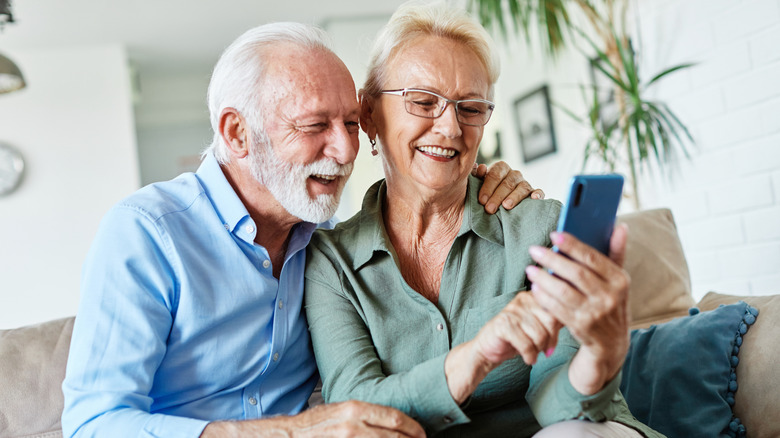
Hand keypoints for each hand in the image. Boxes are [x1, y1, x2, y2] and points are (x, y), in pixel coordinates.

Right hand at [201, 400, 424, 437]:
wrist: (288, 437)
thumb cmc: (313, 426)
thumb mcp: (340, 411)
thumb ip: (364, 415)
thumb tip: (390, 425)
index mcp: (355, 409)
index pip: (395, 418)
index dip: (414, 429)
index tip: (422, 435)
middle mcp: (355, 425)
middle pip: (395, 436)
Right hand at [444, 292, 560, 403]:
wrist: (488, 348)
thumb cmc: (516, 337)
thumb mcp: (538, 326)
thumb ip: (553, 319)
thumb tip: (576, 318)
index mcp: (533, 296)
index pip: (557, 308)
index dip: (559, 329)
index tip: (553, 343)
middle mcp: (522, 299)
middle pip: (551, 321)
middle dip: (551, 340)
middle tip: (546, 351)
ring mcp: (511, 311)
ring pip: (539, 334)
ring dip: (539, 350)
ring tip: (534, 354)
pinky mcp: (503, 325)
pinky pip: (526, 344)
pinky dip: (529, 355)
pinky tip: (528, 359)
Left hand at [471, 161, 544, 213]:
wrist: (498, 203)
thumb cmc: (487, 192)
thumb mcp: (479, 183)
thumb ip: (478, 176)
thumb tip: (480, 168)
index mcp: (500, 168)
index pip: (495, 174)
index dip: (488, 187)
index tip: (481, 200)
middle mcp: (514, 174)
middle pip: (507, 183)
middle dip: (497, 196)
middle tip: (489, 209)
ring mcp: (525, 183)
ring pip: (522, 187)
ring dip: (514, 197)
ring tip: (506, 206)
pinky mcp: (534, 193)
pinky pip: (539, 192)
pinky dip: (538, 194)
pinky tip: (534, 199)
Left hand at [524, 224, 630, 395]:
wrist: (612, 342)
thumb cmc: (611, 301)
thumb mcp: (618, 280)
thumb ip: (616, 252)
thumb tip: (620, 226)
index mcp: (620, 280)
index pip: (593, 258)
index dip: (572, 245)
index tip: (554, 234)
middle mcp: (610, 296)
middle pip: (576, 273)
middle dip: (552, 259)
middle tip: (534, 249)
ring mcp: (595, 313)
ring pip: (563, 291)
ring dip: (543, 278)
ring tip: (530, 269)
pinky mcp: (581, 326)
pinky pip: (557, 308)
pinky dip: (544, 297)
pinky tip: (535, 287)